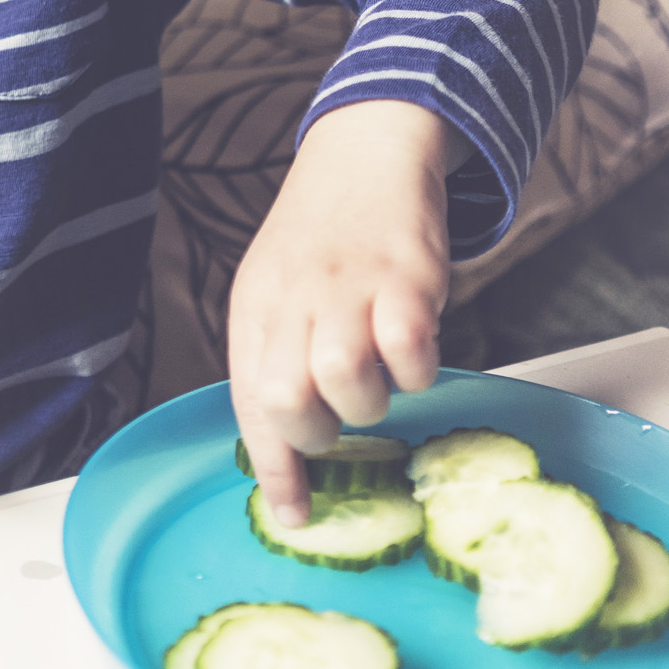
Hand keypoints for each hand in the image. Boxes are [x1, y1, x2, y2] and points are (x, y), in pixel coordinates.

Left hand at [228, 100, 464, 529]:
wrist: (367, 154)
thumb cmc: (322, 238)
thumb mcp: (276, 292)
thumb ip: (277, 359)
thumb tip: (285, 447)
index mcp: (255, 310)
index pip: (252, 406)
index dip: (275, 471)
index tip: (294, 515)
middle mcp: (294, 301)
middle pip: (287, 400)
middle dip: (318, 433)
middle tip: (340, 417)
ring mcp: (350, 289)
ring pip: (346, 382)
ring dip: (369, 401)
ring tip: (378, 376)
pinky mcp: (407, 279)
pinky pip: (411, 351)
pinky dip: (416, 369)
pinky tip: (414, 350)